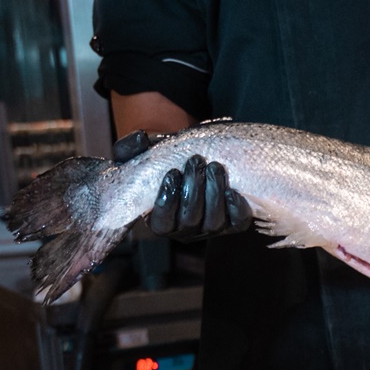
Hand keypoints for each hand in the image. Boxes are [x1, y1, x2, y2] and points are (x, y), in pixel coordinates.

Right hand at [111, 130, 252, 238]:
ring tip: (214, 167)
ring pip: (213, 222)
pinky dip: (236, 210)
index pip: (163, 223)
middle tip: (196, 161)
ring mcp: (208, 228)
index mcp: (160, 221)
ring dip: (214, 193)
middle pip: (190, 220)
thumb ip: (131, 148)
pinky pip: (237, 224)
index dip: (167, 201)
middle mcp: (184, 230)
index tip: (172, 173)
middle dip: (194, 190)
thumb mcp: (139, 154)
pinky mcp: (231, 223)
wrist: (188, 162)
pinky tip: (233, 191)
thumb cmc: (159, 162)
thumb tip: (141, 139)